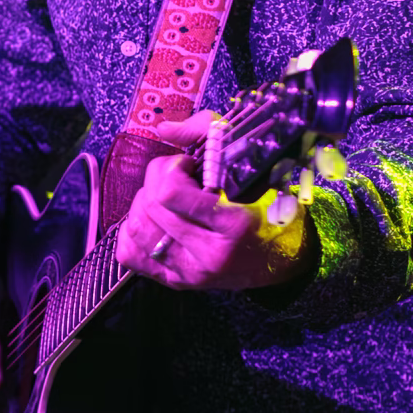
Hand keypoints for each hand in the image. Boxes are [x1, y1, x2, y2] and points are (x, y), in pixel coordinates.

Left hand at [114, 114, 314, 291]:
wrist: (282, 260)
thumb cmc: (268, 208)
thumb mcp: (252, 165)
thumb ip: (208, 134)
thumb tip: (163, 129)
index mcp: (233, 225)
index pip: (169, 193)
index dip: (171, 168)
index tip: (187, 164)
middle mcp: (210, 255)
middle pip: (150, 206)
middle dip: (155, 181)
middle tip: (175, 178)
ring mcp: (191, 273)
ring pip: (135, 229)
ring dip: (143, 204)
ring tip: (165, 199)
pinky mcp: (176, 283)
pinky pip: (130, 255)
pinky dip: (132, 233)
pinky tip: (155, 222)